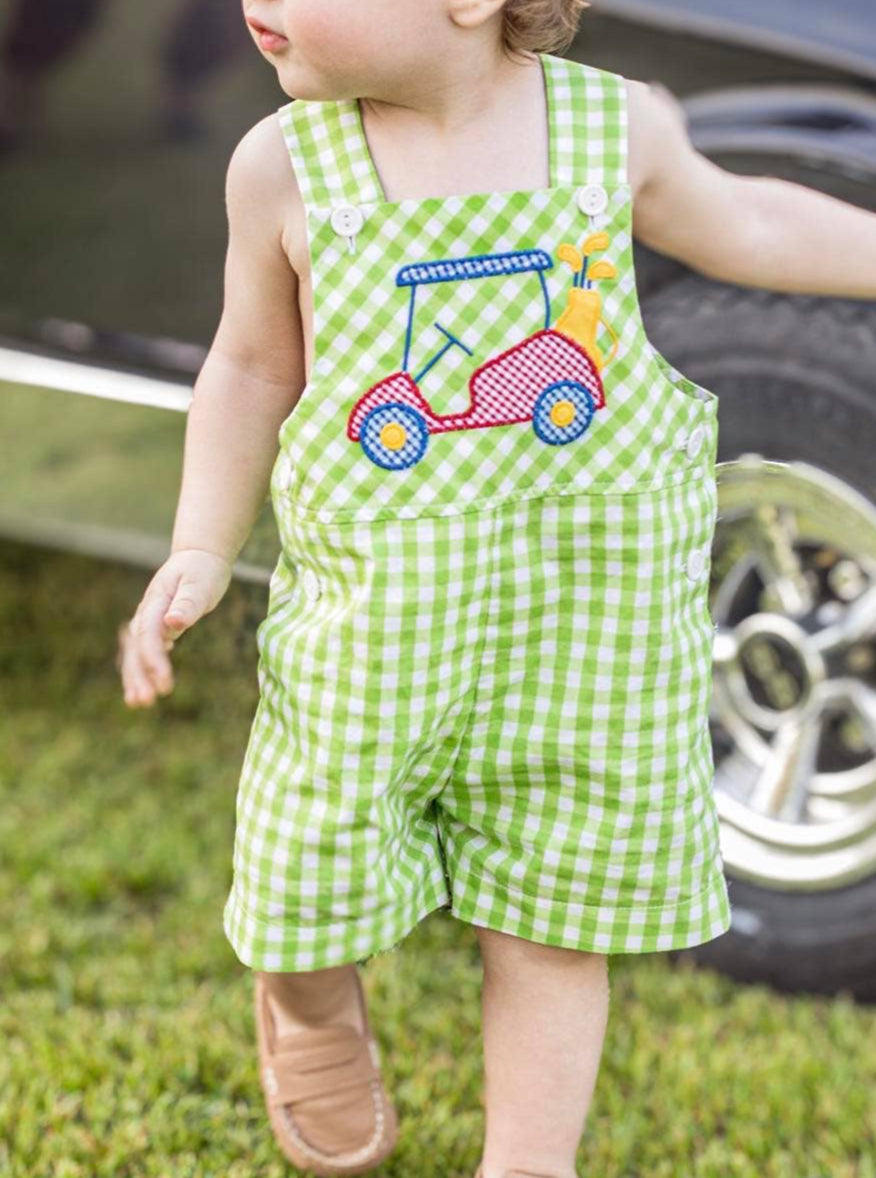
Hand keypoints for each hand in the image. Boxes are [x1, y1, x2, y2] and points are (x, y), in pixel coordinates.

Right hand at [116, 548, 233, 707]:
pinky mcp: (157, 628)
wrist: (198, 557)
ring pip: (136, 653)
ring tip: (138, 703)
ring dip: (136, 677)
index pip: (148, 636)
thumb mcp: (199, 583)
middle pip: (137, 648)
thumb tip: (173, 623)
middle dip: (139, 675)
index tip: (164, 685)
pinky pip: (146, 652)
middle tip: (145, 701)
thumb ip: (187, 603)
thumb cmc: (202, 570)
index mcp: (155, 603)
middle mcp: (147, 613)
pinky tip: (145, 688)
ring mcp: (149, 621)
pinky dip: (143, 670)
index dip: (154, 661)